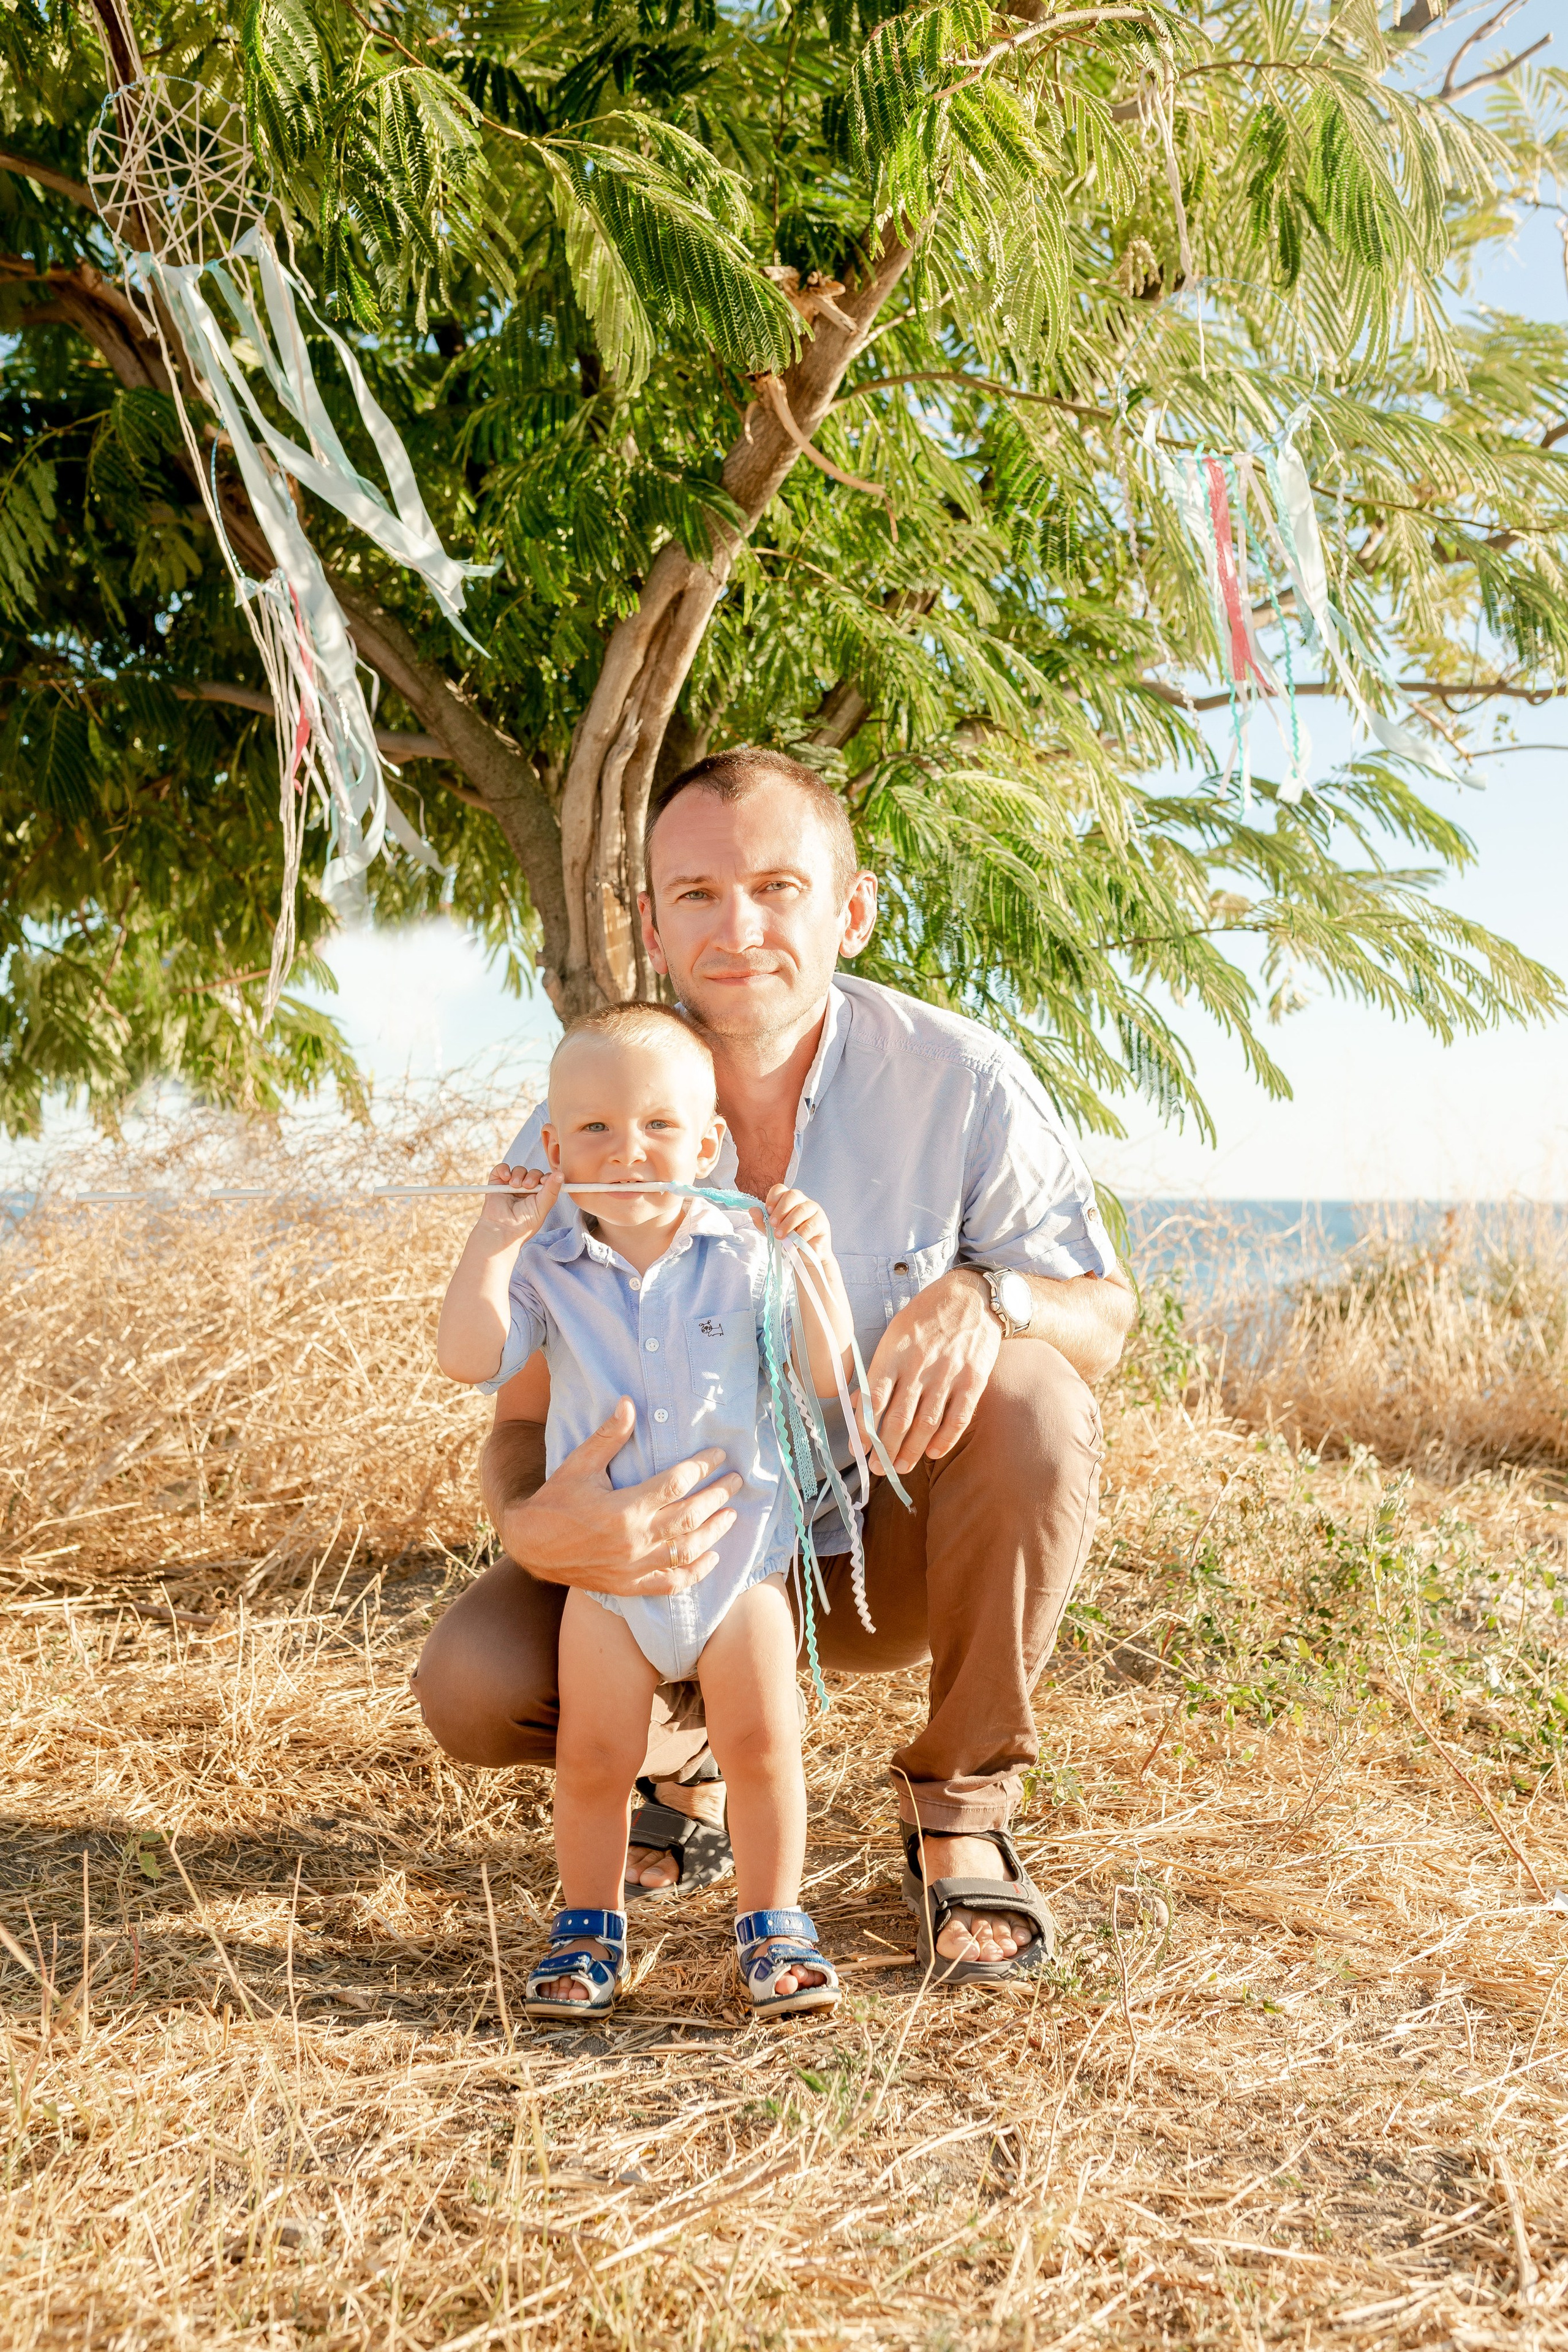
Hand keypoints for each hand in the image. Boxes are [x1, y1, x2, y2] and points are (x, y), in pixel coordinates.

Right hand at [475, 1162, 561, 1244]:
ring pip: (519, 1170)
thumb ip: (551, 1190)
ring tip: (515, 1186)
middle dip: (532, 1177)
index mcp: (539, 1196)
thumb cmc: (524, 1223)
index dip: (546, 1177)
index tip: (544, 1182)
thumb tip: (561, 1174)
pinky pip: (501, 1169)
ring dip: (518, 1175)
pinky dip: (504, 1170)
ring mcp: (511, 1186)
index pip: (546, 1179)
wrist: (502, 1229)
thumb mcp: (542, 1207)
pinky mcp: (497, 1183)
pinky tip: (506, 1179)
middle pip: (533, 1172)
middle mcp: (526, 1190)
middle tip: (527, 1186)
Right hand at [504, 1397, 744, 1595]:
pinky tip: (712, 1558)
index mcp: (624, 1508)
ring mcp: (633, 1567)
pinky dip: (696, 1572)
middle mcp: (634, 1540)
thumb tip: (629, 1402)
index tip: (719, 1455)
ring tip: (731, 1515)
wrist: (531, 1544)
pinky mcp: (629, 1586)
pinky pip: (671, 1583)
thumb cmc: (556, 1500)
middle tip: (736, 1481)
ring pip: (686, 1550)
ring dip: (713, 1532)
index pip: (676, 1483)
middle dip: (717, 1496)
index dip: (702, 1466)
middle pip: (689, 1515)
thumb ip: (609, 1436)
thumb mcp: (580, 1463)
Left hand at [757, 1184, 831, 1254]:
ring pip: (802, 1209)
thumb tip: (752, 1210)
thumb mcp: (771, 1231)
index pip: (780, 1189)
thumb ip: (762, 1220)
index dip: (772, 1198)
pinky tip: (794, 1243)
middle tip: (773, 1224)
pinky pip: (811, 1225)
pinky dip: (800, 1235)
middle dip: (780, 1210)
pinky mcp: (822, 1222)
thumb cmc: (789, 1239)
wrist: (804, 1257)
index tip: (767, 1212)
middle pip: (792, 1195)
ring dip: (789, 1223)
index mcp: (788, 1200)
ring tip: (780, 1236)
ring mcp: (814, 1210)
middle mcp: (802, 1201)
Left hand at [863, 1269, 998, 1474]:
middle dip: (885, 1448)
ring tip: (900, 1467)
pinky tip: (934, 1453)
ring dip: (911, 1451)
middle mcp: (920, 1366)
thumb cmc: (927, 1316)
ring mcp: (948, 1375)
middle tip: (877, 1468)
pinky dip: (945, 1440)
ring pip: (927, 1423)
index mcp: (895, 1353)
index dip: (864, 1429)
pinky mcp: (973, 1381)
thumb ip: (879, 1370)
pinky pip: (957, 1418)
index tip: (857, 1450)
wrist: (972, 1297)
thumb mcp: (895, 1334)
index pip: (875, 1399)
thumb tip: (860, 1405)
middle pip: (899, 1418)